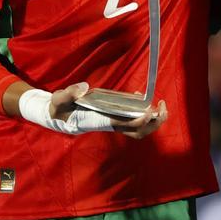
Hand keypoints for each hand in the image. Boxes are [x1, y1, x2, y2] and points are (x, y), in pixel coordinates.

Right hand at [38, 83, 167, 138]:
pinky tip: (141, 99)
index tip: (148, 110)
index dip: (138, 120)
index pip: (123, 125)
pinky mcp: (113, 118)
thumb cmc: (59, 108)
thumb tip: (84, 87)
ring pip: (138, 129)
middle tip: (163, 107)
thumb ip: (69, 93)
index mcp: (99, 121)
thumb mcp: (59, 98)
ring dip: (152, 120)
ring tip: (160, 105)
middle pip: (137, 132)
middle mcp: (109, 124)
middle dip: (153, 123)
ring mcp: (113, 122)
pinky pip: (133, 119)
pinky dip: (143, 112)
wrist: (57, 115)